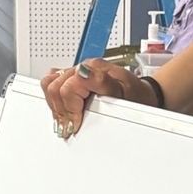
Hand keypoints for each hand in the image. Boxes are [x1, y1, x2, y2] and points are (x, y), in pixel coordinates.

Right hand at [40, 60, 156, 139]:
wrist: (142, 96)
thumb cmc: (136, 96)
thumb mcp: (125, 93)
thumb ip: (103, 83)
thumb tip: (83, 73)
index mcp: (94, 68)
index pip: (66, 88)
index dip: (69, 110)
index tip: (77, 124)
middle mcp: (84, 67)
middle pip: (54, 86)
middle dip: (61, 110)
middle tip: (71, 126)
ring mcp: (77, 72)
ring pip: (49, 84)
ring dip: (55, 105)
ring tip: (67, 119)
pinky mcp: (74, 78)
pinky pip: (52, 83)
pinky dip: (54, 98)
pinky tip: (64, 110)